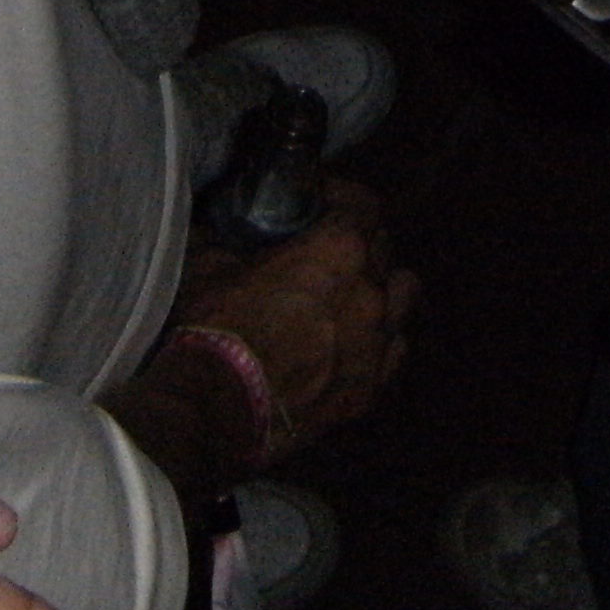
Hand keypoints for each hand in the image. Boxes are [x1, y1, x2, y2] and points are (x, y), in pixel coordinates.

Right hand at [173, 180, 416, 461]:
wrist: (213, 412)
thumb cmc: (211, 329)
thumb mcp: (206, 262)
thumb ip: (228, 236)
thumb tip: (221, 227)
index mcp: (338, 250)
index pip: (363, 204)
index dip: (341, 197)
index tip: (319, 202)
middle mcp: (370, 292)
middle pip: (383, 247)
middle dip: (357, 240)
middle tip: (322, 249)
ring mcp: (375, 345)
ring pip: (402, 295)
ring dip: (380, 286)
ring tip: (348, 292)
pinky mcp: (368, 391)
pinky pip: (392, 350)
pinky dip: (377, 339)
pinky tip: (350, 340)